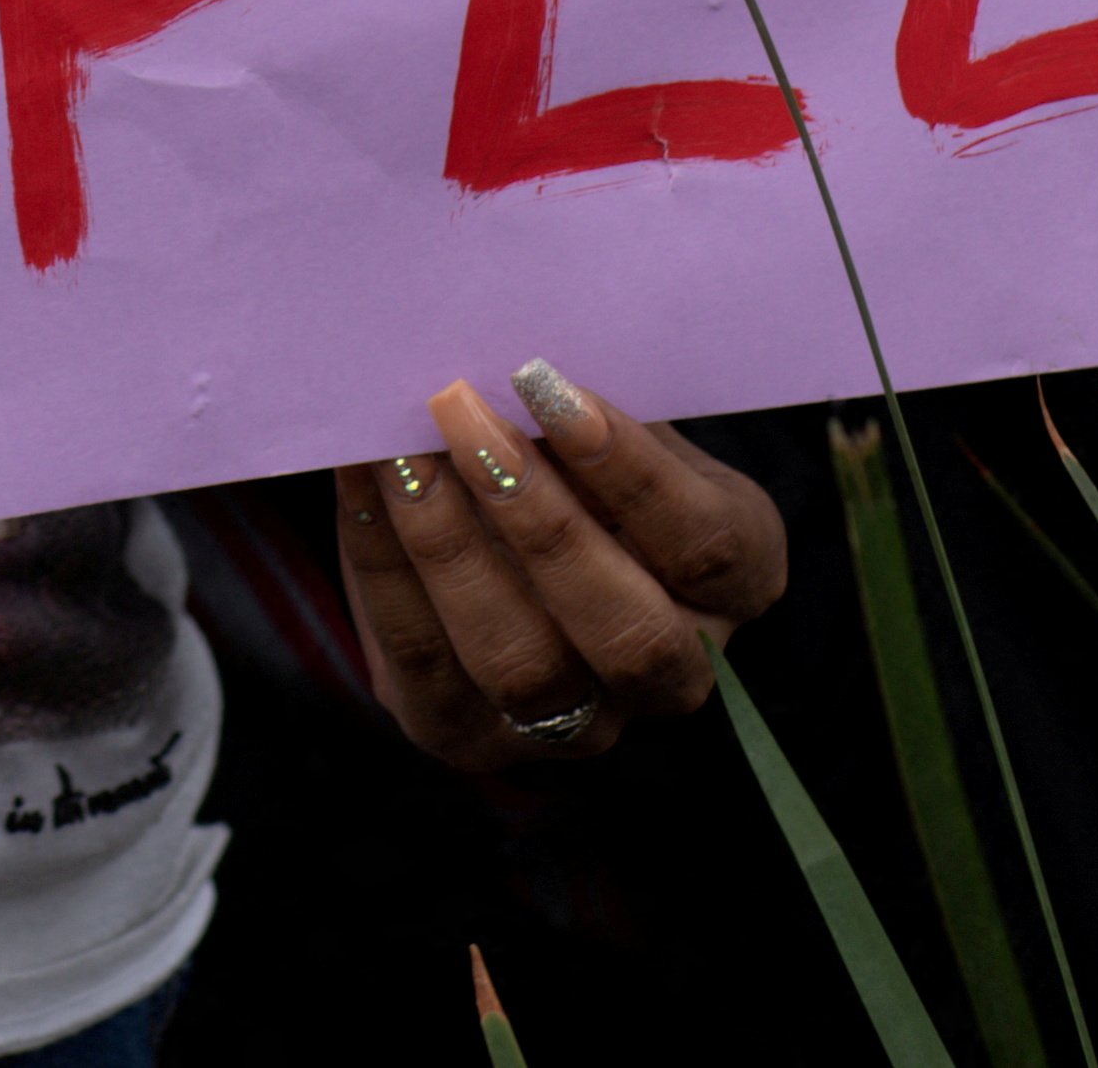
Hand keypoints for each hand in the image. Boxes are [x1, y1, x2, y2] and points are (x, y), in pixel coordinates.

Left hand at [333, 365, 787, 778]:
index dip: (630, 471)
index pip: (704, 545)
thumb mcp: (598, 419)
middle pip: (629, 633)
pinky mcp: (469, 737)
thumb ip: (578, 403)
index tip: (547, 384)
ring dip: (452, 549)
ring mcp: (576, 724)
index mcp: (735, 581)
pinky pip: (426, 667)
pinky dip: (386, 569)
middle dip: (538, 520)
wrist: (492, 513)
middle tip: (461, 411)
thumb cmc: (563, 443)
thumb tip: (515, 360)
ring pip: (525, 666)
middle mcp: (673, 672)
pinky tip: (362, 486)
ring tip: (399, 451)